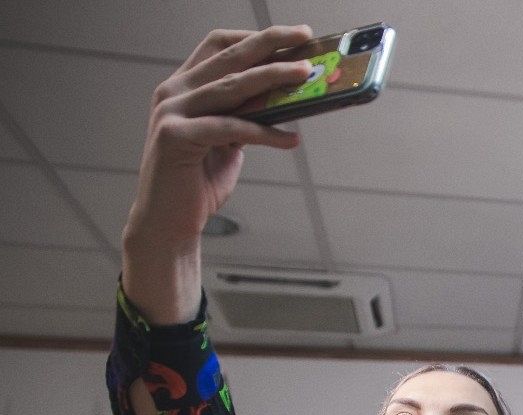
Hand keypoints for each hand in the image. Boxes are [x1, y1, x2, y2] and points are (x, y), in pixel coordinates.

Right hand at [122, 25, 314, 319]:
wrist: (169, 222)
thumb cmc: (198, 182)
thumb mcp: (229, 141)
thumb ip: (247, 117)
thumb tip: (288, 97)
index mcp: (183, 88)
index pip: (218, 46)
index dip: (254, 37)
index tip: (291, 36)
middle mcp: (173, 93)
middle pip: (228, 57)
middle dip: (269, 43)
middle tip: (304, 37)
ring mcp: (170, 112)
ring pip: (231, 86)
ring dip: (273, 77)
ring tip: (306, 76)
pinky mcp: (174, 137)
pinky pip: (230, 128)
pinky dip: (264, 132)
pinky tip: (290, 139)